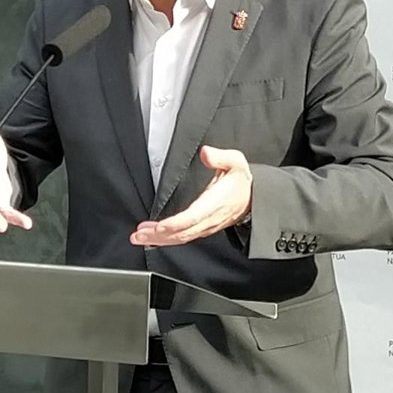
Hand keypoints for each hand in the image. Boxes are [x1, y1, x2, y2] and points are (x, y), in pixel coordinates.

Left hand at [130, 146, 251, 246]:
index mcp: (216, 203)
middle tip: (138, 235)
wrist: (253, 198)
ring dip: (160, 239)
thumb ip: (221, 157)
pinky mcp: (203, 229)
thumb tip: (205, 153)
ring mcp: (206, 226)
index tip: (159, 226)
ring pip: (181, 237)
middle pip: (182, 232)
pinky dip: (167, 240)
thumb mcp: (236, 162)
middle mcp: (209, 218)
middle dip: (159, 235)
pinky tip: (155, 237)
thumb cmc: (241, 181)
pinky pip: (184, 237)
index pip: (193, 217)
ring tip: (140, 237)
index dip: (176, 224)